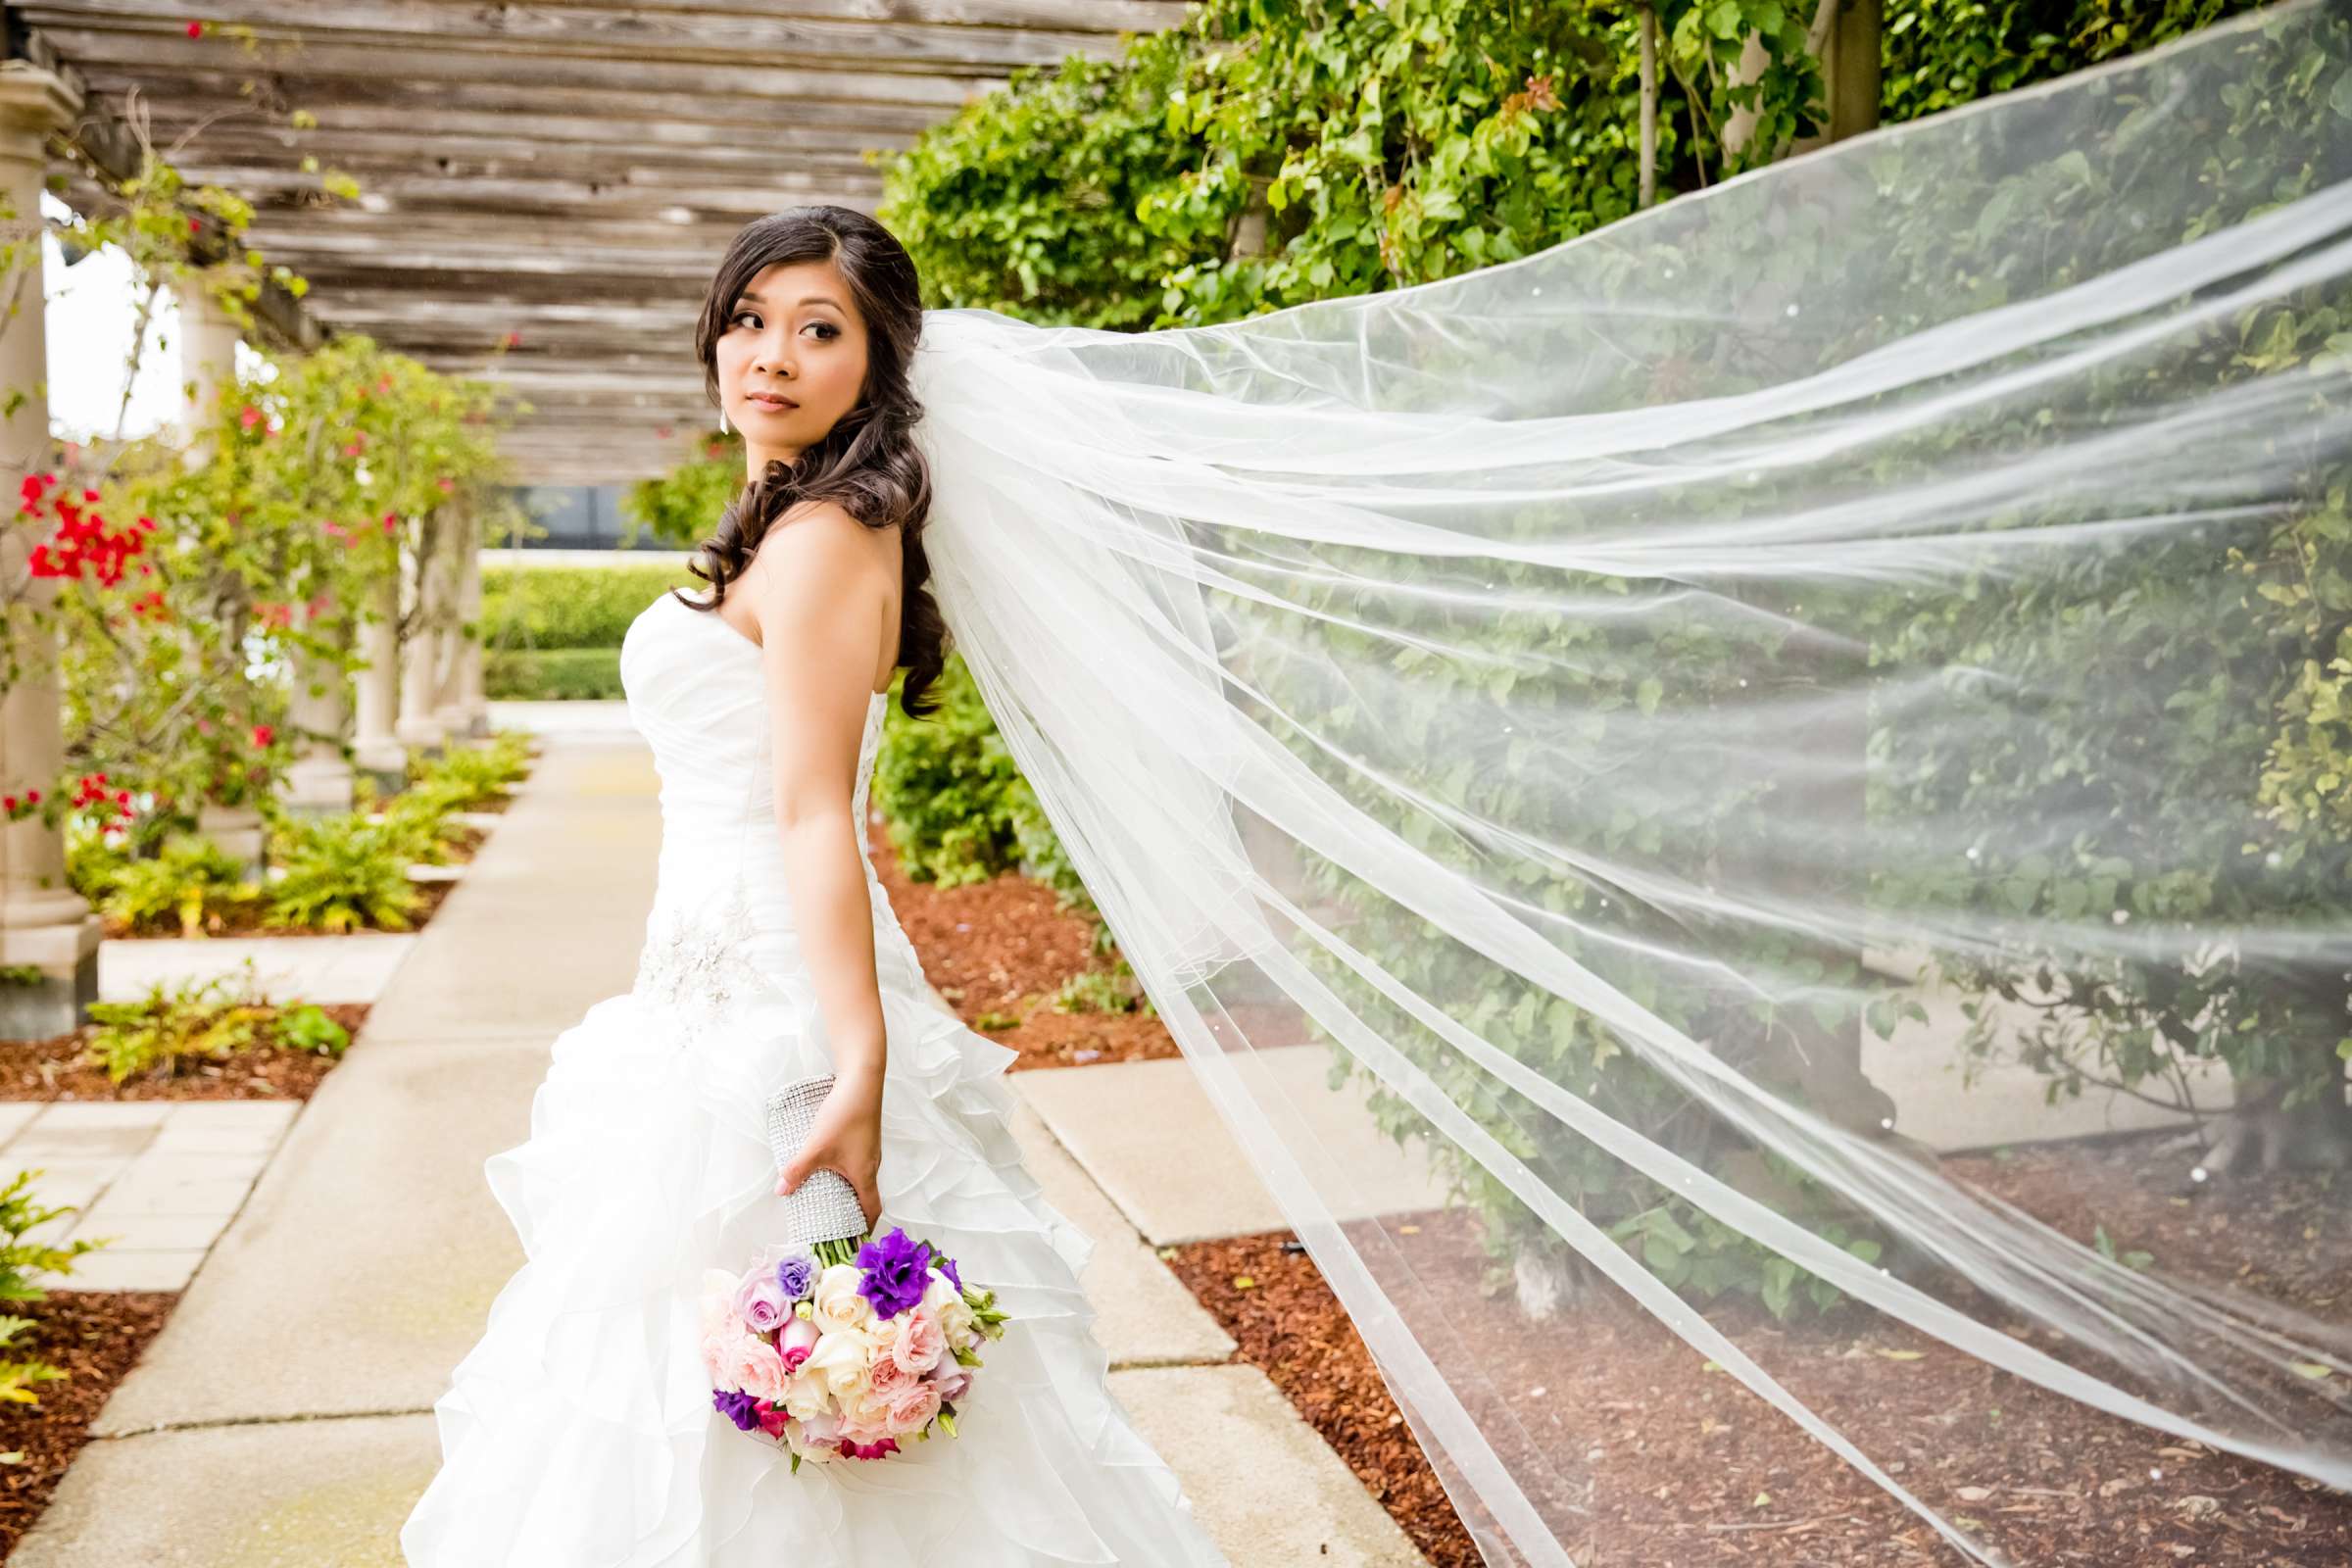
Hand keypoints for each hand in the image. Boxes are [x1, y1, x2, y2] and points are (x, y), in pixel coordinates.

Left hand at [774, 1071, 884, 1233]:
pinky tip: (828, 1164)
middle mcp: (871, 1164)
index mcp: (865, 1174)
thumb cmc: (845, 1116)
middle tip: (834, 1221)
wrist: (862, 1080)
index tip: (854, 1239)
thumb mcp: (816, 1146)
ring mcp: (870, 1149)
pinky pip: (858, 1162)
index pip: (871, 1209)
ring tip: (827, 1195)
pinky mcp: (864, 1136)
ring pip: (861, 1177)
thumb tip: (780, 1191)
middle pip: (867, 1195)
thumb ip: (797, 1170)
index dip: (864, 1227)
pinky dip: (846, 1172)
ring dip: (848, 1190)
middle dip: (852, 1211)